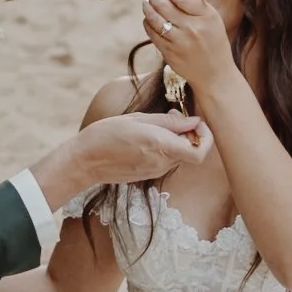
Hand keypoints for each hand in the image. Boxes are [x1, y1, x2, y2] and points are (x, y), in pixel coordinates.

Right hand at [74, 111, 213, 186]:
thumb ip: (170, 122)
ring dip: (177, 140)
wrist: (85, 161)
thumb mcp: (139, 119)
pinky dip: (166, 148)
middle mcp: (162, 163)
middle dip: (190, 134)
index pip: (200, 152)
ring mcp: (156, 172)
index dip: (206, 138)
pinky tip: (148, 137)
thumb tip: (193, 121)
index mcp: (161, 146)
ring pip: (179, 155)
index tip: (197, 123)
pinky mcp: (149, 175)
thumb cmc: (107, 134)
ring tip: (156, 125)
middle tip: (174, 116)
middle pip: (192, 152)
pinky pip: (166, 160)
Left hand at [143, 0, 235, 91]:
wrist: (215, 74)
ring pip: (154, 18)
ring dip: (147, 8)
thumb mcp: (210, 18)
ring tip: (147, 4)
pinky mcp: (169, 53)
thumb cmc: (213, 41)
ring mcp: (179, 42)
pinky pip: (152, 33)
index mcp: (206, 16)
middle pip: (164, 5)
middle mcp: (192, 29)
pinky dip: (148, 23)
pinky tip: (150, 20)